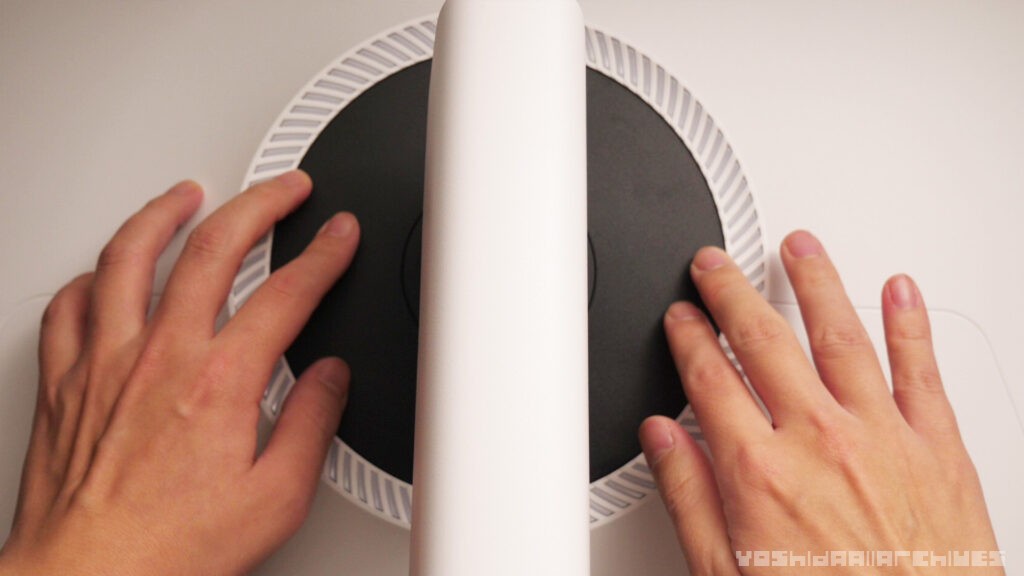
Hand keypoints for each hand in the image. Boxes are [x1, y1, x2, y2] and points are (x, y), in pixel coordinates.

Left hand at [0, 171, 359, 575]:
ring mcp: (105, 362)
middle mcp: (160, 358)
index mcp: (220, 383)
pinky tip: (106, 270)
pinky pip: (68, 306)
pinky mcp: (65, 382)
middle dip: (259, 204)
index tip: (337, 233)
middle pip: (213, 248)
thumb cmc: (171, 550)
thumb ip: (311, 425)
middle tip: (283, 189)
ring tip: (187, 193)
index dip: (322, 253)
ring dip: (164, 213)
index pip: (286, 293)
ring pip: (130, 256)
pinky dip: (91, 276)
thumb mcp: (275, 498)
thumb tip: (330, 379)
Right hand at [639, 231, 1002, 574]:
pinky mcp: (938, 445)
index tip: (680, 319)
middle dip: (730, 293)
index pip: (710, 378)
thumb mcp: (726, 573)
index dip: (688, 338)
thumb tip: (661, 439)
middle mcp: (820, 441)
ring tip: (799, 246)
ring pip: (840, 334)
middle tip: (715, 265)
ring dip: (814, 281)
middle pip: (763, 341)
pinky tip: (898, 289)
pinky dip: (909, 322)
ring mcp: (882, 436)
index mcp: (761, 472)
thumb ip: (689, 498)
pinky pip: (921, 367)